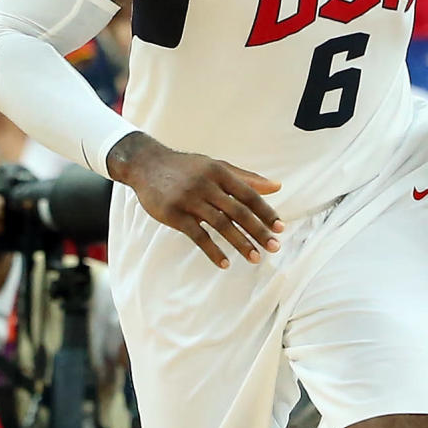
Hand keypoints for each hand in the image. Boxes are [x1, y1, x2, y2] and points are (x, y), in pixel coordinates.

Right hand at [107, 132, 283, 268]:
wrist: (146, 164)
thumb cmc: (187, 168)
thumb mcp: (216, 166)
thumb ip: (246, 178)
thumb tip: (277, 187)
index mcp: (220, 172)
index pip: (249, 194)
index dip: (266, 212)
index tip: (280, 228)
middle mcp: (206, 184)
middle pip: (238, 211)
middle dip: (258, 230)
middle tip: (274, 247)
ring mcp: (189, 199)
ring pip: (220, 224)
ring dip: (239, 243)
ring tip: (255, 258)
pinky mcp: (174, 214)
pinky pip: (197, 235)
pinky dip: (212, 250)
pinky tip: (224, 263)